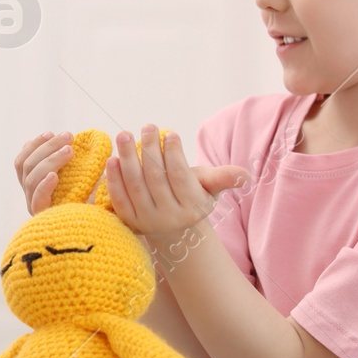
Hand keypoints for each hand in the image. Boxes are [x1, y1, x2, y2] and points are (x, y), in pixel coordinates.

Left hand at [14, 127, 246, 218]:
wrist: (174, 230)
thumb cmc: (193, 198)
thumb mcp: (210, 188)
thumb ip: (224, 178)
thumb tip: (245, 177)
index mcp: (192, 207)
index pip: (180, 177)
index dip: (174, 154)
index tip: (169, 133)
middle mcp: (169, 218)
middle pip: (155, 178)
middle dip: (150, 150)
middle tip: (147, 126)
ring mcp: (146, 221)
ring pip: (135, 186)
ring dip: (127, 158)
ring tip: (124, 135)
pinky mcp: (128, 222)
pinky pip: (119, 199)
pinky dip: (114, 180)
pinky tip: (111, 160)